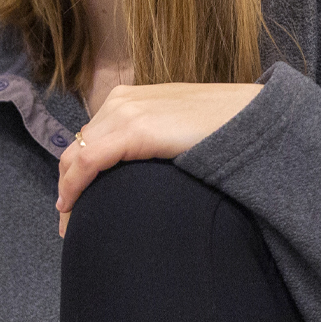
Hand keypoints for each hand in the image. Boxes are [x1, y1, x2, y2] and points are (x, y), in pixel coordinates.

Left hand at [56, 82, 261, 235]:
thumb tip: (139, 169)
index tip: (73, 202)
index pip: (90, 139)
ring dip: (69, 190)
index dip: (76, 172)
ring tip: (70, 223)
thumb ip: (152, 139)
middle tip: (68, 219)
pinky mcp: (135, 130)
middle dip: (68, 184)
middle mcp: (121, 102)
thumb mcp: (175, 129)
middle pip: (78, 148)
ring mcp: (127, 113)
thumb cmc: (222, 129)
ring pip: (77, 156)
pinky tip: (70, 207)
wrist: (253, 118)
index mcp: (129, 98)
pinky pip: (88, 161)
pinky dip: (73, 185)